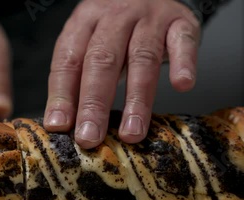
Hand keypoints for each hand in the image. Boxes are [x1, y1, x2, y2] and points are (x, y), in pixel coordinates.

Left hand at [44, 0, 200, 148]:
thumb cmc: (116, 29)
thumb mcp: (90, 44)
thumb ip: (77, 78)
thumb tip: (63, 125)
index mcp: (85, 21)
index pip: (69, 60)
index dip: (63, 95)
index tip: (60, 127)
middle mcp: (115, 17)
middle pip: (102, 60)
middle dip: (94, 104)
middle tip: (90, 137)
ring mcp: (149, 18)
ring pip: (142, 57)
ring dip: (137, 99)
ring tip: (132, 132)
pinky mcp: (181, 22)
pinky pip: (183, 41)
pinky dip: (183, 63)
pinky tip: (182, 85)